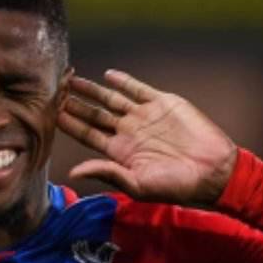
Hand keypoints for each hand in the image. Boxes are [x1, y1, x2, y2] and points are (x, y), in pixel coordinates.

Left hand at [58, 70, 237, 203]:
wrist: (213, 171)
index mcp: (120, 152)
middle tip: (54, 90)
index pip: (87, 134)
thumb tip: (73, 172)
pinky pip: (138, 89)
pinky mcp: (163, 104)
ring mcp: (145, 117)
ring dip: (92, 90)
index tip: (50, 112)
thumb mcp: (137, 184)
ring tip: (72, 79)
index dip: (69, 123)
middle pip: (94, 114)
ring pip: (112, 99)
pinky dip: (124, 82)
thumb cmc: (176, 186)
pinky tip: (107, 76)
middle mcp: (128, 132)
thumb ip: (106, 173)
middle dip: (74, 103)